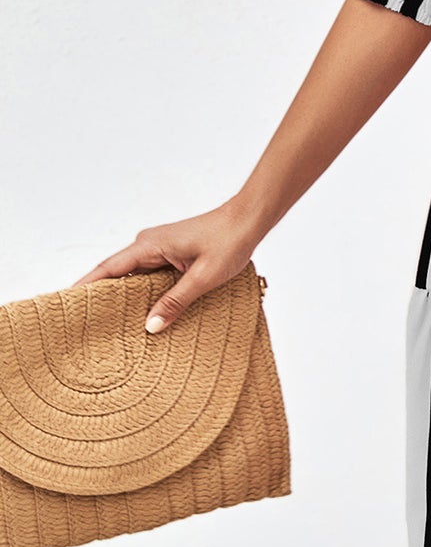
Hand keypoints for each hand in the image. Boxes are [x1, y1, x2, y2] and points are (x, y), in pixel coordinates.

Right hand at [66, 201, 260, 333]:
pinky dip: (140, 291)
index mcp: (149, 245)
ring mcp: (158, 248)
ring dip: (121, 295)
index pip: (107, 269)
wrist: (248, 220)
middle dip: (99, 296)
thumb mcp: (203, 277)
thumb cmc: (229, 241)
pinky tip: (140, 310)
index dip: (85, 287)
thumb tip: (149, 326)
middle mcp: (148, 244)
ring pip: (131, 275)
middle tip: (84, 324)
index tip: (66, 304)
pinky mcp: (170, 252)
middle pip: (114, 273)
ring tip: (107, 323)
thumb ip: (175, 302)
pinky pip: (147, 274)